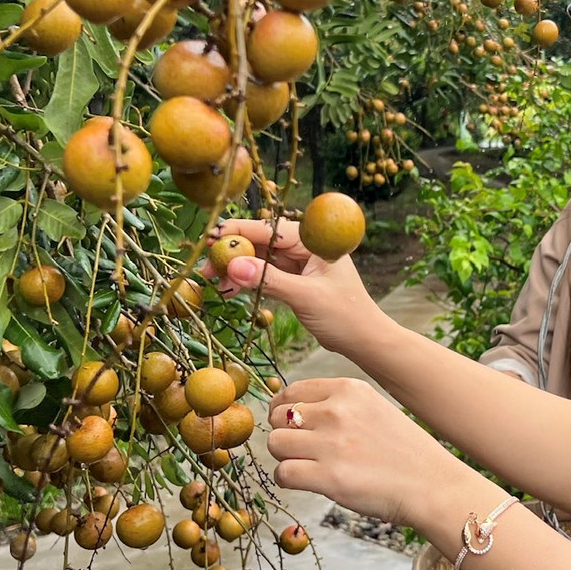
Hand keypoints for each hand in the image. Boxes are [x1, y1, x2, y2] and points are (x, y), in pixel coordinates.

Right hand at [209, 217, 385, 353]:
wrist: (365, 340)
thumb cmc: (345, 316)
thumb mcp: (305, 297)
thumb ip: (269, 281)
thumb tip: (234, 266)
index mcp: (314, 241)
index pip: (271, 229)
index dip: (239, 232)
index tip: (211, 239)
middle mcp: (306, 247)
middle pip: (262, 242)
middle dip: (233, 253)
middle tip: (205, 267)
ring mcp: (301, 263)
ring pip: (261, 259)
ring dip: (238, 268)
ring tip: (214, 282)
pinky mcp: (297, 280)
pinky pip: (267, 275)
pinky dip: (249, 281)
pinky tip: (230, 289)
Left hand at [265, 377, 471, 529]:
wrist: (431, 485)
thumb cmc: (403, 451)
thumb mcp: (373, 408)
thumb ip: (336, 405)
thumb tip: (290, 410)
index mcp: (348, 389)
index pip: (291, 391)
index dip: (283, 411)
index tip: (291, 427)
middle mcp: (338, 411)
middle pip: (277, 416)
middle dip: (284, 434)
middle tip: (302, 451)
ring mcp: (332, 443)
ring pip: (275, 443)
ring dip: (285, 457)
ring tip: (306, 466)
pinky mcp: (329, 477)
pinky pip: (283, 473)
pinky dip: (288, 480)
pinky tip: (306, 482)